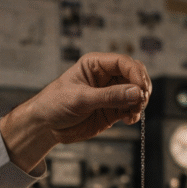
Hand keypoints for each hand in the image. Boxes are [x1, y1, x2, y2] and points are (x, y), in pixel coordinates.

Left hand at [0, 52, 150, 171]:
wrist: (45, 126)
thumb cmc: (55, 104)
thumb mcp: (80, 98)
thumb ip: (109, 96)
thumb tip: (135, 92)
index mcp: (96, 65)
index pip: (124, 62)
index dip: (136, 74)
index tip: (141, 89)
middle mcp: (106, 77)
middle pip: (134, 76)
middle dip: (141, 87)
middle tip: (140, 101)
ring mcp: (110, 94)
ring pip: (135, 93)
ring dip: (139, 102)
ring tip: (133, 113)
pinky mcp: (112, 110)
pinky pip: (130, 109)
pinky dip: (134, 114)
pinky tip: (129, 120)